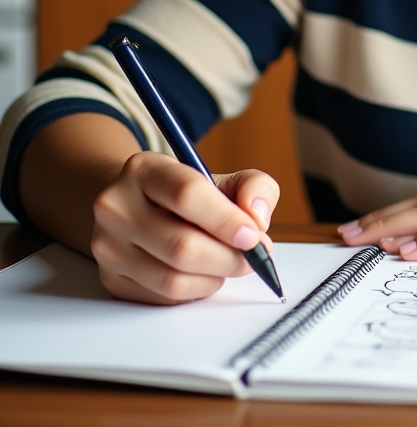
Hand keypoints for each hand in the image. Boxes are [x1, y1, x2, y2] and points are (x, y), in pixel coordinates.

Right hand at [91, 151, 279, 303]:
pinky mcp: (111, 278)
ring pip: (172, 279)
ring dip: (215, 278)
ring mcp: (108, 245)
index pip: (187, 194)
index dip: (226, 219)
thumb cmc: (189, 195)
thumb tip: (257, 217)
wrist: (140, 206)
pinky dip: (196, 291)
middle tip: (253, 257)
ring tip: (231, 263)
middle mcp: (117, 205)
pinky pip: (163, 298)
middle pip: (181, 245)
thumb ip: (254, 186)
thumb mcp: (224, 177)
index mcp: (145, 169)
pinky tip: (206, 274)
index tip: (253, 234)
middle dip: (229, 257)